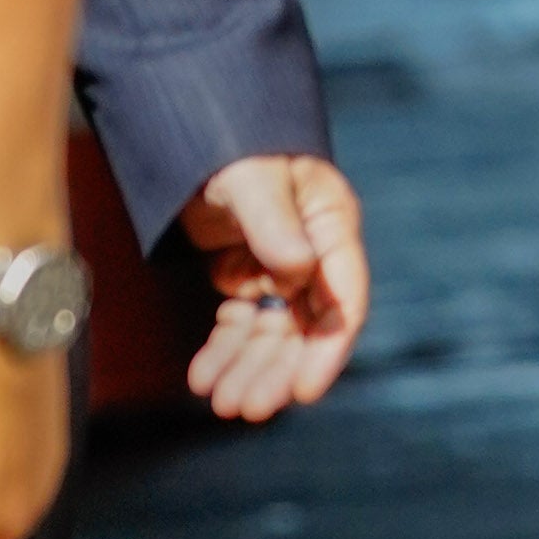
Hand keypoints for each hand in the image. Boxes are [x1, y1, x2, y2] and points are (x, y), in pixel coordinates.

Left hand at [181, 153, 371, 419]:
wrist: (194, 131)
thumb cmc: (233, 147)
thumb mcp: (253, 181)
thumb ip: (276, 224)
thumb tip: (298, 270)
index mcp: (331, 226)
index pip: (343, 300)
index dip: (327, 349)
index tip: (304, 391)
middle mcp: (313, 252)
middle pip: (305, 327)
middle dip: (277, 370)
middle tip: (247, 408)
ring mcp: (280, 266)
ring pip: (271, 333)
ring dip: (248, 368)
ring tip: (219, 402)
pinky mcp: (246, 273)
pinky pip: (241, 323)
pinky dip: (224, 350)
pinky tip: (203, 376)